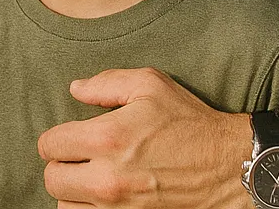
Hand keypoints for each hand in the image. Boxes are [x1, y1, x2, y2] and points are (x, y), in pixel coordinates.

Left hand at [37, 68, 248, 208]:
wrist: (229, 167)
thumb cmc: (190, 122)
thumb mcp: (150, 85)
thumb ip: (106, 83)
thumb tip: (75, 89)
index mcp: (107, 138)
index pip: (49, 145)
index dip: (57, 137)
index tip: (73, 136)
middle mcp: (107, 179)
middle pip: (52, 179)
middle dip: (62, 164)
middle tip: (81, 156)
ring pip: (65, 205)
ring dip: (74, 191)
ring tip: (93, 176)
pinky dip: (89, 208)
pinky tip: (104, 195)